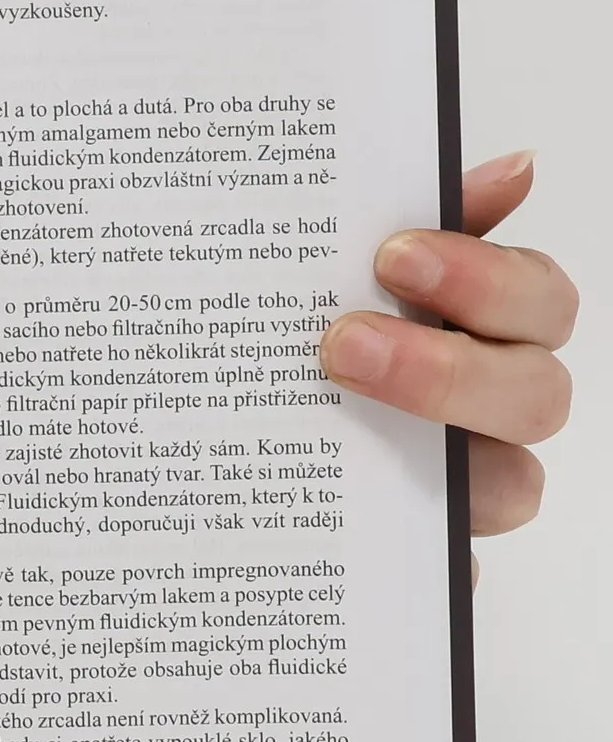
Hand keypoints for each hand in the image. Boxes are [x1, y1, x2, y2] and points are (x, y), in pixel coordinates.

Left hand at [318, 150, 574, 547]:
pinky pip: (447, 573)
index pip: (538, 303)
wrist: (203, 444)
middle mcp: (493, 412)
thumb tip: (515, 168)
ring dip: (440, 456)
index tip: (394, 252)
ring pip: (513, 489)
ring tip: (335, 420)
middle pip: (539, 395)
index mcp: (488, 332)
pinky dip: (422, 559)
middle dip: (448, 366)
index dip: (485, 278)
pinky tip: (350, 537)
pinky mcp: (424, 560)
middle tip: (343, 343)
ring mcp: (466, 491)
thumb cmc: (303, 340)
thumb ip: (412, 216)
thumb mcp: (336, 271)